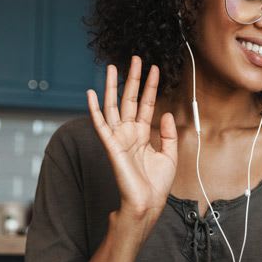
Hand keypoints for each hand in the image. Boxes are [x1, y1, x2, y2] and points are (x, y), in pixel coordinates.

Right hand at [87, 56, 177, 223]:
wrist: (147, 203)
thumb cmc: (156, 184)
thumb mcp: (169, 155)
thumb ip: (167, 133)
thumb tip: (166, 113)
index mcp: (142, 134)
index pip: (146, 104)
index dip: (151, 86)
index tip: (155, 69)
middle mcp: (129, 132)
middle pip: (129, 99)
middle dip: (133, 79)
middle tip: (135, 58)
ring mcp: (119, 138)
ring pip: (113, 106)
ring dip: (112, 86)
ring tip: (113, 67)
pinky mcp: (111, 146)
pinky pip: (100, 124)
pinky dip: (94, 109)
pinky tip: (91, 93)